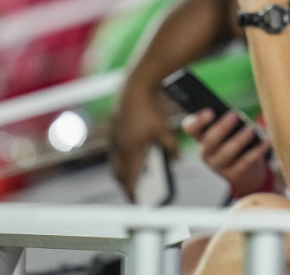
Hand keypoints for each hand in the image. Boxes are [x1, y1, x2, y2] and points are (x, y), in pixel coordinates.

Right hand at [109, 82, 177, 201]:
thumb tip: (177, 162)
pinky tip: (129, 158)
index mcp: (131, 150)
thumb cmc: (149, 109)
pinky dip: (120, 160)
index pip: (129, 179)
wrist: (133, 87)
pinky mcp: (113, 131)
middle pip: (119, 174)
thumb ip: (171, 148)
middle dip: (125, 185)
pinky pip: (114, 152)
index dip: (132, 192)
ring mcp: (114, 139)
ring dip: (122, 173)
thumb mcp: (164, 129)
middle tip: (134, 192)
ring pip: (115, 163)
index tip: (137, 201)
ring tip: (131, 179)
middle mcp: (118, 147)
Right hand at [181, 109, 272, 196]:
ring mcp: (218, 165)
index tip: (210, 112)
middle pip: (209, 140)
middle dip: (222, 128)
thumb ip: (230, 122)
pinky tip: (265, 142)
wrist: (246, 173)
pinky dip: (256, 151)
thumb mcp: (231, 132)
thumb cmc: (237, 142)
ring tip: (250, 130)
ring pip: (226, 153)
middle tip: (234, 115)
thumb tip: (239, 117)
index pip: (190, 127)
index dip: (197, 120)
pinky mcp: (234, 174)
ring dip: (239, 140)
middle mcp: (206, 152)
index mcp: (202, 137)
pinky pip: (245, 162)